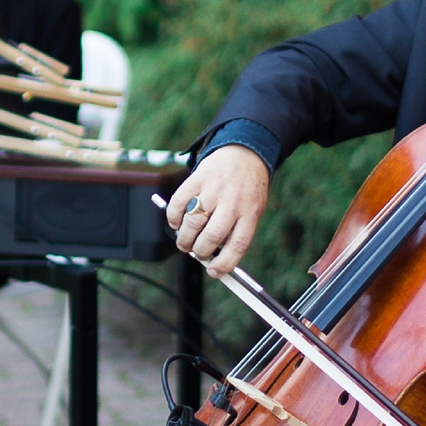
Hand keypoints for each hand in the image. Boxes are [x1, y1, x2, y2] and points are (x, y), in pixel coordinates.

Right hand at [166, 146, 270, 277]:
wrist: (245, 153)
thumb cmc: (247, 189)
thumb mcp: (252, 210)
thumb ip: (235, 232)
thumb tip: (214, 259)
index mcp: (250, 212)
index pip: (237, 245)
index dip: (224, 264)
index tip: (214, 272)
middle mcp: (232, 201)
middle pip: (212, 236)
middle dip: (199, 251)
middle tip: (196, 252)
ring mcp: (214, 189)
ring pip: (193, 221)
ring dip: (184, 238)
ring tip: (184, 242)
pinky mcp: (198, 178)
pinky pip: (179, 202)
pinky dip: (173, 217)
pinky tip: (176, 222)